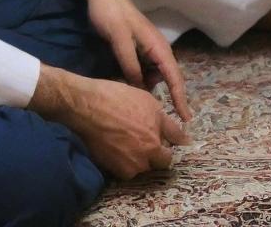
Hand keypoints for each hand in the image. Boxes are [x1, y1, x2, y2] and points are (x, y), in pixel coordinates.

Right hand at [29, 68, 190, 178]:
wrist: (87, 107)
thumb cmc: (119, 98)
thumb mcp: (149, 103)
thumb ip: (167, 124)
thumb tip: (182, 139)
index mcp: (157, 136)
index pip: (175, 146)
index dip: (175, 141)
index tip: (173, 140)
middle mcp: (147, 154)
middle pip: (162, 160)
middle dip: (159, 152)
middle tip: (148, 138)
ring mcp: (131, 165)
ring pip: (145, 166)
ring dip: (143, 157)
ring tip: (131, 140)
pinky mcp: (116, 171)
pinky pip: (129, 170)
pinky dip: (128, 162)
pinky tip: (120, 146)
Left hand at [85, 0, 191, 121]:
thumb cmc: (112, 15)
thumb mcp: (119, 42)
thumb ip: (130, 66)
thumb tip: (141, 90)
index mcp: (158, 46)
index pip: (174, 77)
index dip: (181, 98)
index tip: (186, 119)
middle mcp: (156, 48)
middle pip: (165, 78)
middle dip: (161, 95)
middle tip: (146, 113)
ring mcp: (146, 48)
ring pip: (151, 75)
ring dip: (144, 86)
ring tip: (129, 98)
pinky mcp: (136, 48)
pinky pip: (141, 69)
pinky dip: (136, 78)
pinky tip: (124, 84)